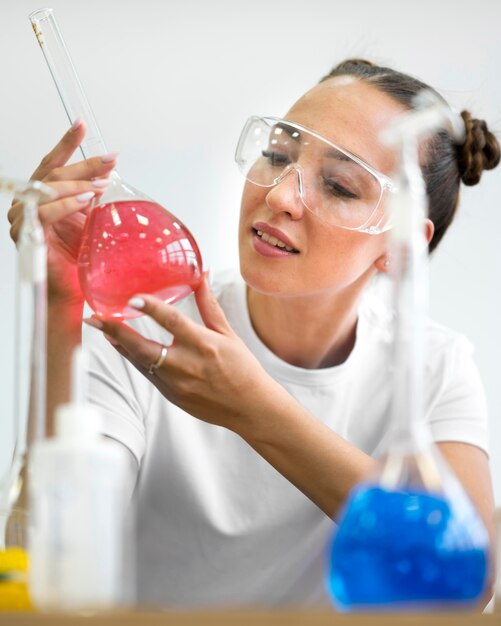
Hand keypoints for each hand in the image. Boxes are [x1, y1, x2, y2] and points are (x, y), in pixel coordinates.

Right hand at [7, 120, 116, 305]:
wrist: (72, 290)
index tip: (81, 124)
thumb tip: (108, 170)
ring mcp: (23, 217)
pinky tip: (84, 200)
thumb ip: (91, 195)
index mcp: (42, 196)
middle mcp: (28, 203)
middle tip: (109, 160)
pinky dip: (65, 204)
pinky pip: (44, 212)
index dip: (67, 143)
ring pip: (47, 188)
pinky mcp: (27, 234)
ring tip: (100, 185)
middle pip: (53, 172)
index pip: (53, 163)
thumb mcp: (90, 219)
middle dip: (83, 164)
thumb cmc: (80, 258)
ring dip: (76, 183)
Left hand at [84, 275, 285, 433]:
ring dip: (120, 345)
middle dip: (115, 331)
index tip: (131, 298)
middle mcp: (187, 365)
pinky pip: (147, 374)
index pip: (172, 321)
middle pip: (142, 347)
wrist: (250, 408)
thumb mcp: (228, 334)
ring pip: (139, 362)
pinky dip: (135, 359)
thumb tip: (202, 274)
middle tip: (96, 317)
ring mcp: (177, 384)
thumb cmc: (242, 368)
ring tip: (104, 329)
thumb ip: (209, 305)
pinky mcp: (172, 396)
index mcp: (204, 345)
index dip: (150, 308)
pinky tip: (125, 347)